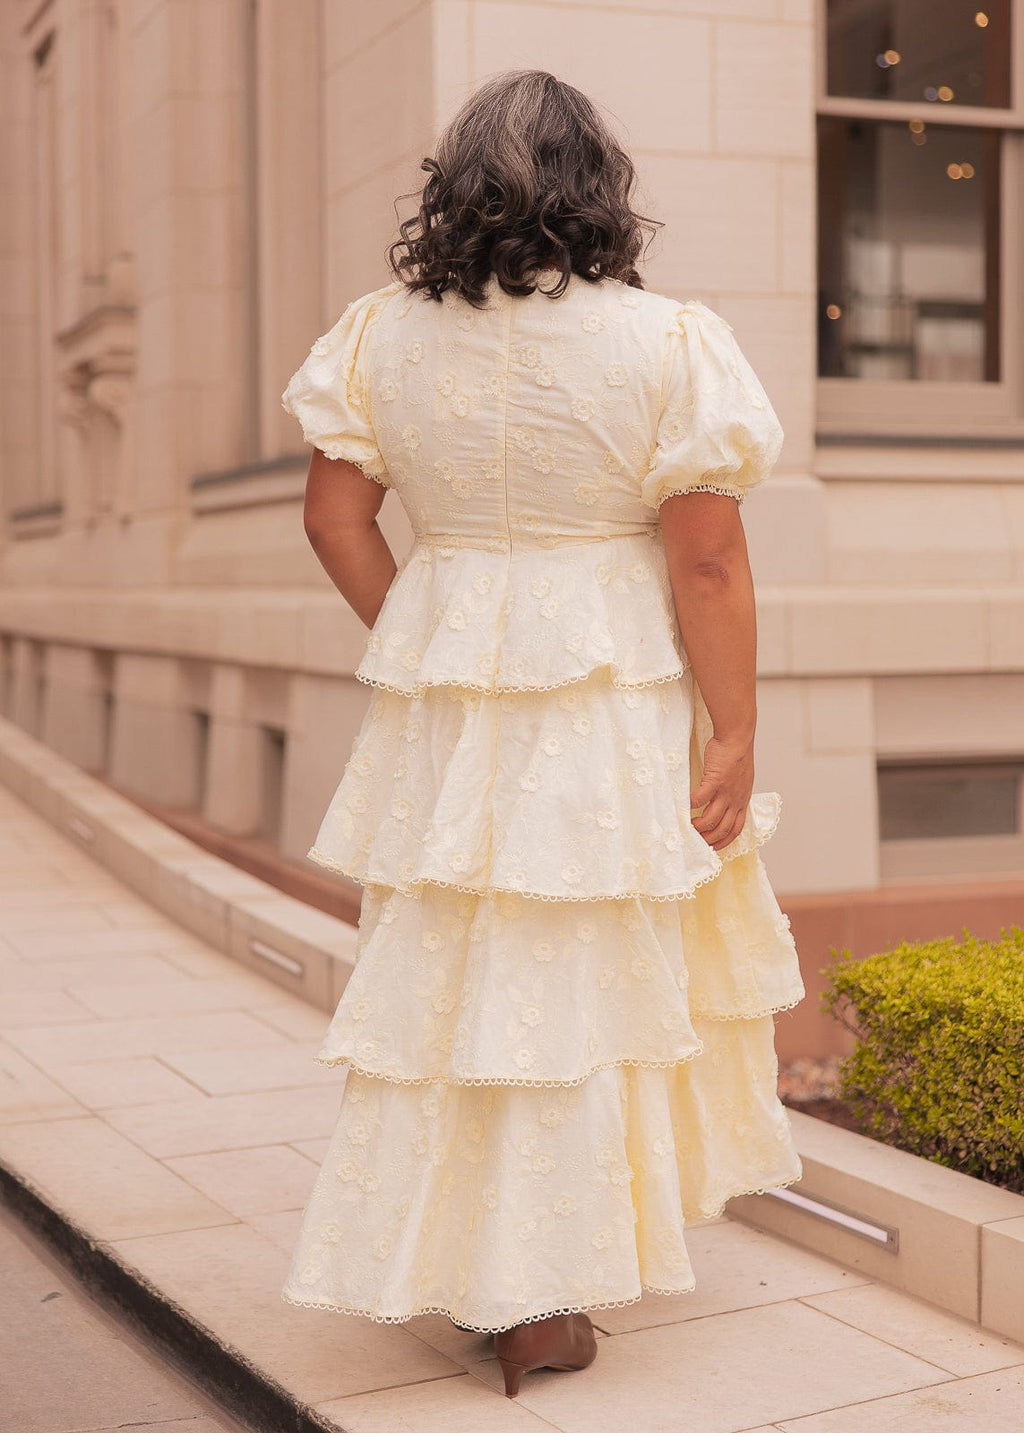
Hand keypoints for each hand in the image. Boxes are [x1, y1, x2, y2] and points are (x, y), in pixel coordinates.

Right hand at [690, 735, 753, 851]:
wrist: (737, 738)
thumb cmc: (736, 755)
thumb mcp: (741, 780)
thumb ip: (734, 793)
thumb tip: (723, 802)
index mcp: (743, 801)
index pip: (736, 829)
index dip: (725, 841)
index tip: (714, 848)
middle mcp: (736, 800)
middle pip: (723, 829)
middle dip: (709, 839)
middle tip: (696, 841)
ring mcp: (726, 792)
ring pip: (711, 819)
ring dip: (698, 826)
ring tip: (688, 825)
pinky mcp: (715, 781)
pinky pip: (700, 799)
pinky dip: (690, 805)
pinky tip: (682, 806)